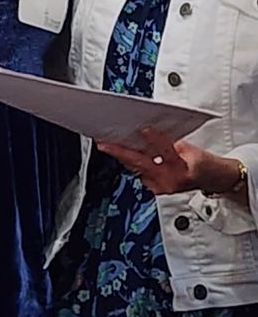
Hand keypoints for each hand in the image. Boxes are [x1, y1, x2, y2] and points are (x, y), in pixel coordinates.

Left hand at [98, 126, 241, 196]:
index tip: (143, 129)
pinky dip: (131, 161)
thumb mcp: (192, 149)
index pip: (165, 152)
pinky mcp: (156, 187)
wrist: (213, 180)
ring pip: (136, 168)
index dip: (154, 139)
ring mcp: (161, 186)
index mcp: (183, 170)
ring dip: (122, 156)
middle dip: (121, 152)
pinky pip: (139, 172)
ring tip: (106, 144)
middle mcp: (169, 181)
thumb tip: (150, 132)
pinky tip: (122, 152)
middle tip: (104, 143)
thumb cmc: (205, 165)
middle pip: (141, 164)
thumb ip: (170, 142)